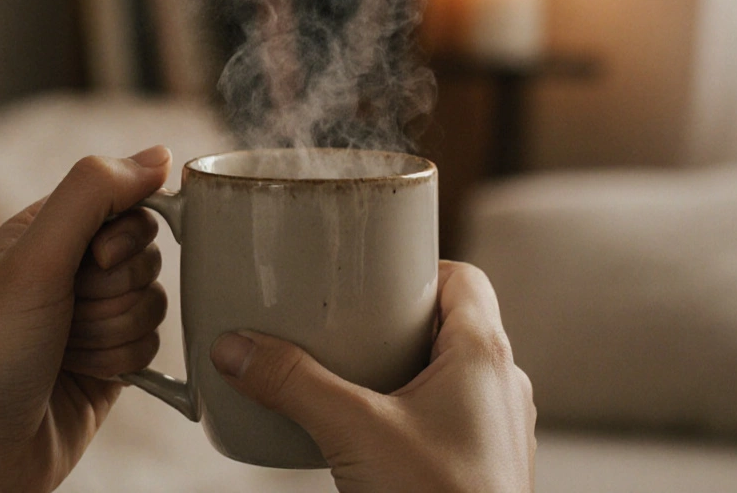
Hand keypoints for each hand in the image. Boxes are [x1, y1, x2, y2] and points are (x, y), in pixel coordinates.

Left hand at [0, 146, 172, 492]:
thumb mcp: (34, 260)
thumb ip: (94, 193)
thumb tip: (160, 154)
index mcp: (48, 230)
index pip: (129, 203)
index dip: (125, 238)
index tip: (93, 263)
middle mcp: (71, 268)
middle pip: (148, 256)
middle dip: (115, 293)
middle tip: (67, 317)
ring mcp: (90, 316)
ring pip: (156, 302)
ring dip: (117, 333)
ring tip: (68, 352)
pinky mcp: (109, 360)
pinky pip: (154, 344)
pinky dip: (125, 362)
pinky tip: (86, 376)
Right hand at [210, 260, 535, 492]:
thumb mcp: (354, 433)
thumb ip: (292, 384)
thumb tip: (234, 348)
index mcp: (484, 354)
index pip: (463, 276)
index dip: (417, 269)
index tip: (369, 278)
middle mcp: (502, 385)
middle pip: (452, 324)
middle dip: (397, 321)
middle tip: (347, 325)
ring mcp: (499, 429)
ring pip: (452, 374)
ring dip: (406, 368)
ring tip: (353, 376)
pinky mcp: (485, 467)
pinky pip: (453, 417)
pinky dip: (415, 411)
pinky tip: (373, 434)